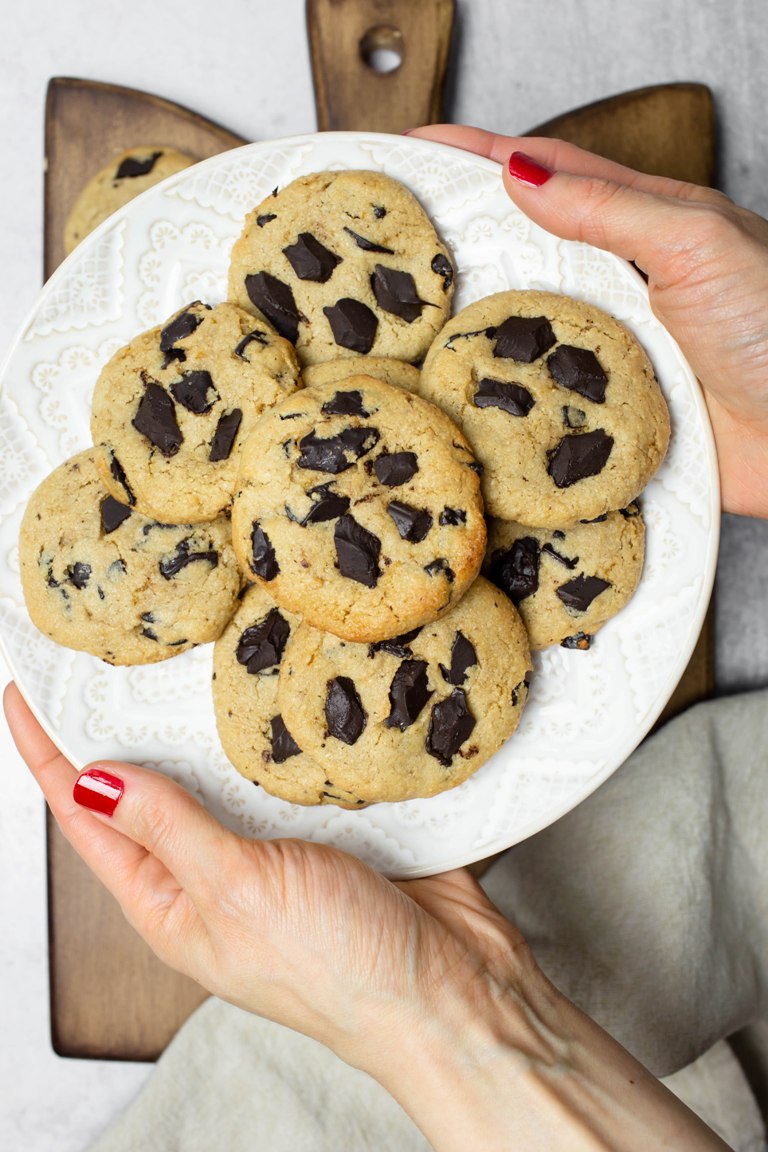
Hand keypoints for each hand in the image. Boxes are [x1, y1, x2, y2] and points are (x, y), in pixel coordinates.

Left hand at [4, 681, 728, 1150]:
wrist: (456, 996)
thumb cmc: (342, 969)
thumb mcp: (237, 891)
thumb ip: (168, 829)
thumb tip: (92, 779)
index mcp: (172, 905)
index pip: (87, 821)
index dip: (49, 757)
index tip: (23, 697)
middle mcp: (216, 877)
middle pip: (148, 793)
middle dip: (122, 730)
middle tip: (106, 659)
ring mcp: (276, 853)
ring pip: (221, 776)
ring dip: (204, 726)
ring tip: (182, 665)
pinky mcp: (333, 831)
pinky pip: (289, 773)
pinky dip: (280, 737)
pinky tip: (280, 697)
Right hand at [409, 125, 767, 519]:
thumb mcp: (697, 244)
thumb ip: (611, 209)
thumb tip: (521, 175)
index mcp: (640, 225)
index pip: (544, 174)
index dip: (476, 156)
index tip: (413, 147)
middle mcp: (615, 285)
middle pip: (519, 251)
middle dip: (452, 239)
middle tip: (382, 239)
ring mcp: (604, 350)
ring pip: (517, 328)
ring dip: (462, 323)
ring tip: (395, 317)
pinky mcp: (602, 413)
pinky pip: (536, 399)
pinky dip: (495, 397)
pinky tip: (456, 397)